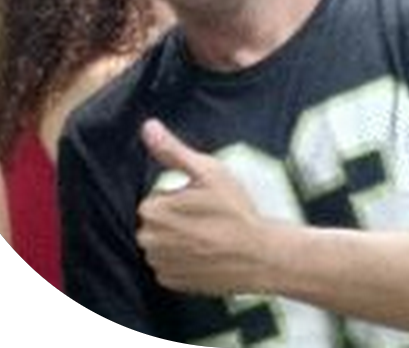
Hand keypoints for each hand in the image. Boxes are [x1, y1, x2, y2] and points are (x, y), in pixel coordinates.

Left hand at [136, 119, 268, 295]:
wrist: (260, 255)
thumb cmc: (236, 211)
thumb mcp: (209, 172)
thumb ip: (173, 151)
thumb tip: (148, 127)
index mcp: (154, 211)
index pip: (156, 198)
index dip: (180, 197)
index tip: (202, 201)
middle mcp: (150, 241)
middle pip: (156, 221)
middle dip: (176, 217)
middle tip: (208, 217)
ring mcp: (161, 264)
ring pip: (162, 242)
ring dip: (179, 238)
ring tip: (209, 235)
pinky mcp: (172, 282)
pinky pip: (169, 264)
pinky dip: (183, 259)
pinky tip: (206, 252)